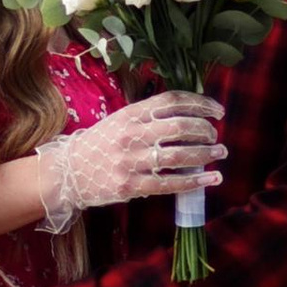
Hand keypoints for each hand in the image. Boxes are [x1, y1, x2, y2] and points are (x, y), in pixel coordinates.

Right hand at [55, 92, 224, 212]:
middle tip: (216, 136)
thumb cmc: (99, 145)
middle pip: (180, 126)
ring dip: (206, 154)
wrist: (67, 172)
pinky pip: (170, 183)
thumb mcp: (120, 121)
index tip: (217, 111)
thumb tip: (189, 115)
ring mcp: (130, 161)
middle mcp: (131, 135)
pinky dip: (196, 181)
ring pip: (179, 155)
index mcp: (130, 114)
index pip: (172, 101)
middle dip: (205, 130)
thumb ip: (149, 117)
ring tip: (220, 153)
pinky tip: (213, 179)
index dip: (200, 104)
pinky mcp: (130, 186)